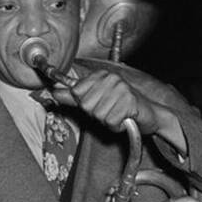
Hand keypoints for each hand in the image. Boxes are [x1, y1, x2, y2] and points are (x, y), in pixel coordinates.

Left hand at [44, 69, 164, 135]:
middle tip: (110, 110)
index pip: (76, 92)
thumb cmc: (120, 107)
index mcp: (100, 75)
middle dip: (96, 114)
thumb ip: (73, 96)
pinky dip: (116, 126)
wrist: (149, 114)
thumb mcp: (94, 99)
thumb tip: (53, 91)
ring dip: (107, 120)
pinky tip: (124, 119)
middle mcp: (111, 78)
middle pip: (86, 105)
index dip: (84, 104)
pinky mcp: (130, 101)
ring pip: (97, 114)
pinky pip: (110, 121)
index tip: (98, 103)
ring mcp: (122, 88)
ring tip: (117, 115)